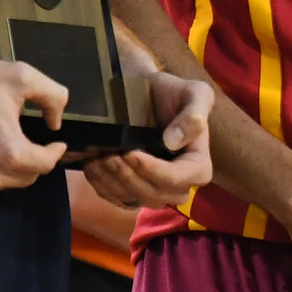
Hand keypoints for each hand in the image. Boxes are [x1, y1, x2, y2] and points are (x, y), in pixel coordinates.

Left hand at [80, 70, 214, 207]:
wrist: (145, 90)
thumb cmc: (171, 92)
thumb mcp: (194, 93)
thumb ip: (195, 114)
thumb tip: (174, 141)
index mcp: (198, 165)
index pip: (179, 179)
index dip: (154, 171)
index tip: (131, 152)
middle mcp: (180, 184)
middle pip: (156, 195)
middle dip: (129, 178)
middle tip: (109, 156)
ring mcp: (155, 189)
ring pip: (135, 200)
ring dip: (113, 183)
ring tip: (97, 160)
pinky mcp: (134, 191)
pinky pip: (118, 199)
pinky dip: (103, 187)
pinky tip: (93, 167)